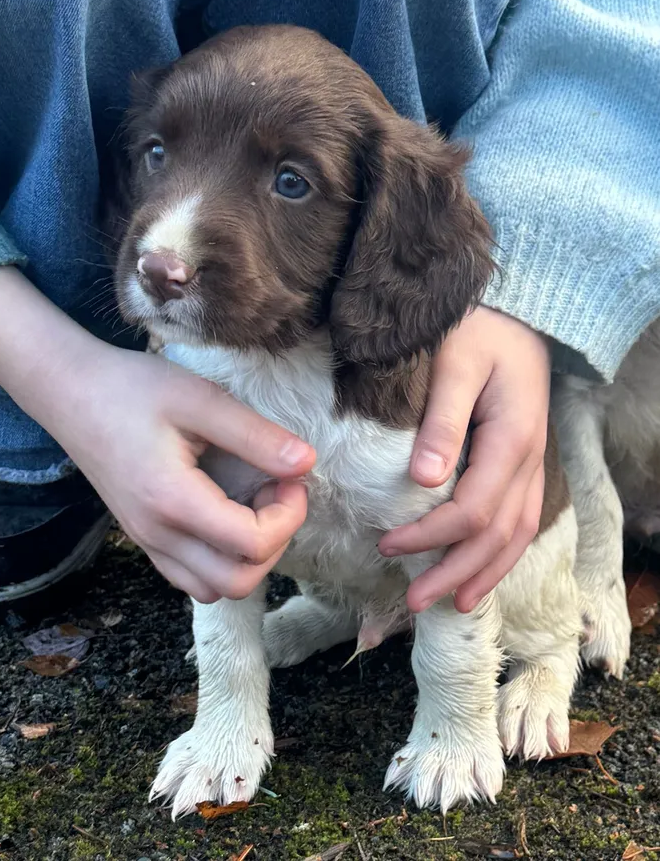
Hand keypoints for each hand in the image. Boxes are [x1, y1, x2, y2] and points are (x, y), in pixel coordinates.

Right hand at [0, 267, 314, 602]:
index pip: (253, 544)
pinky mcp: (143, 538)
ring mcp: (147, 542)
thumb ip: (256, 436)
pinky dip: (221, 559)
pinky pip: (191, 576)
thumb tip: (306, 463)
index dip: (290, 514)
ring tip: (253, 503)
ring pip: (214, 588)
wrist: (70, 391)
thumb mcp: (201, 400)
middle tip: (276, 491)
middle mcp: (158, 536)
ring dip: (249, 557)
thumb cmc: (133, 389)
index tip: (291, 474)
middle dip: (276, 541)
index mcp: (174, 502)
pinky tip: (228, 512)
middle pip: (238, 582)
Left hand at [378, 306, 549, 612]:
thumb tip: (423, 480)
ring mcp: (531, 465)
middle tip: (415, 603)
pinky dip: (500, 553)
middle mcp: (529, 459)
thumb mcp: (454, 362)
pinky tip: (479, 570)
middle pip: (498, 535)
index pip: (473, 508)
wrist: (513, 314)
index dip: (431, 535)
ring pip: (517, 535)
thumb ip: (441, 419)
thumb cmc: (476, 330)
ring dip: (484, 573)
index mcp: (512, 438)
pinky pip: (520, 521)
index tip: (386, 545)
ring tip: (454, 604)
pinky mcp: (523, 464)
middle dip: (456, 572)